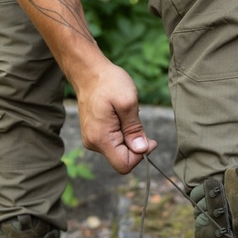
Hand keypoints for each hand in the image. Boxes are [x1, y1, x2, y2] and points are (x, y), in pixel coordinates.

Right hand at [75, 59, 156, 173]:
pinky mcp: (94, 135)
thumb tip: (142, 150)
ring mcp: (92, 140)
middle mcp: (93, 144)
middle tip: (135, 120)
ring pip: (119, 151)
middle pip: (122, 159)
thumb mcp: (127, 103)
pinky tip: (119, 116)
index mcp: (101, 139)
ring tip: (124, 115)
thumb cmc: (108, 83)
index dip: (140, 155)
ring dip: (128, 136)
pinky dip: (122, 132)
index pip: (124, 165)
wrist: (89, 72)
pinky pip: (114, 142)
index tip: (149, 138)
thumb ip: (134, 129)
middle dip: (135, 144)